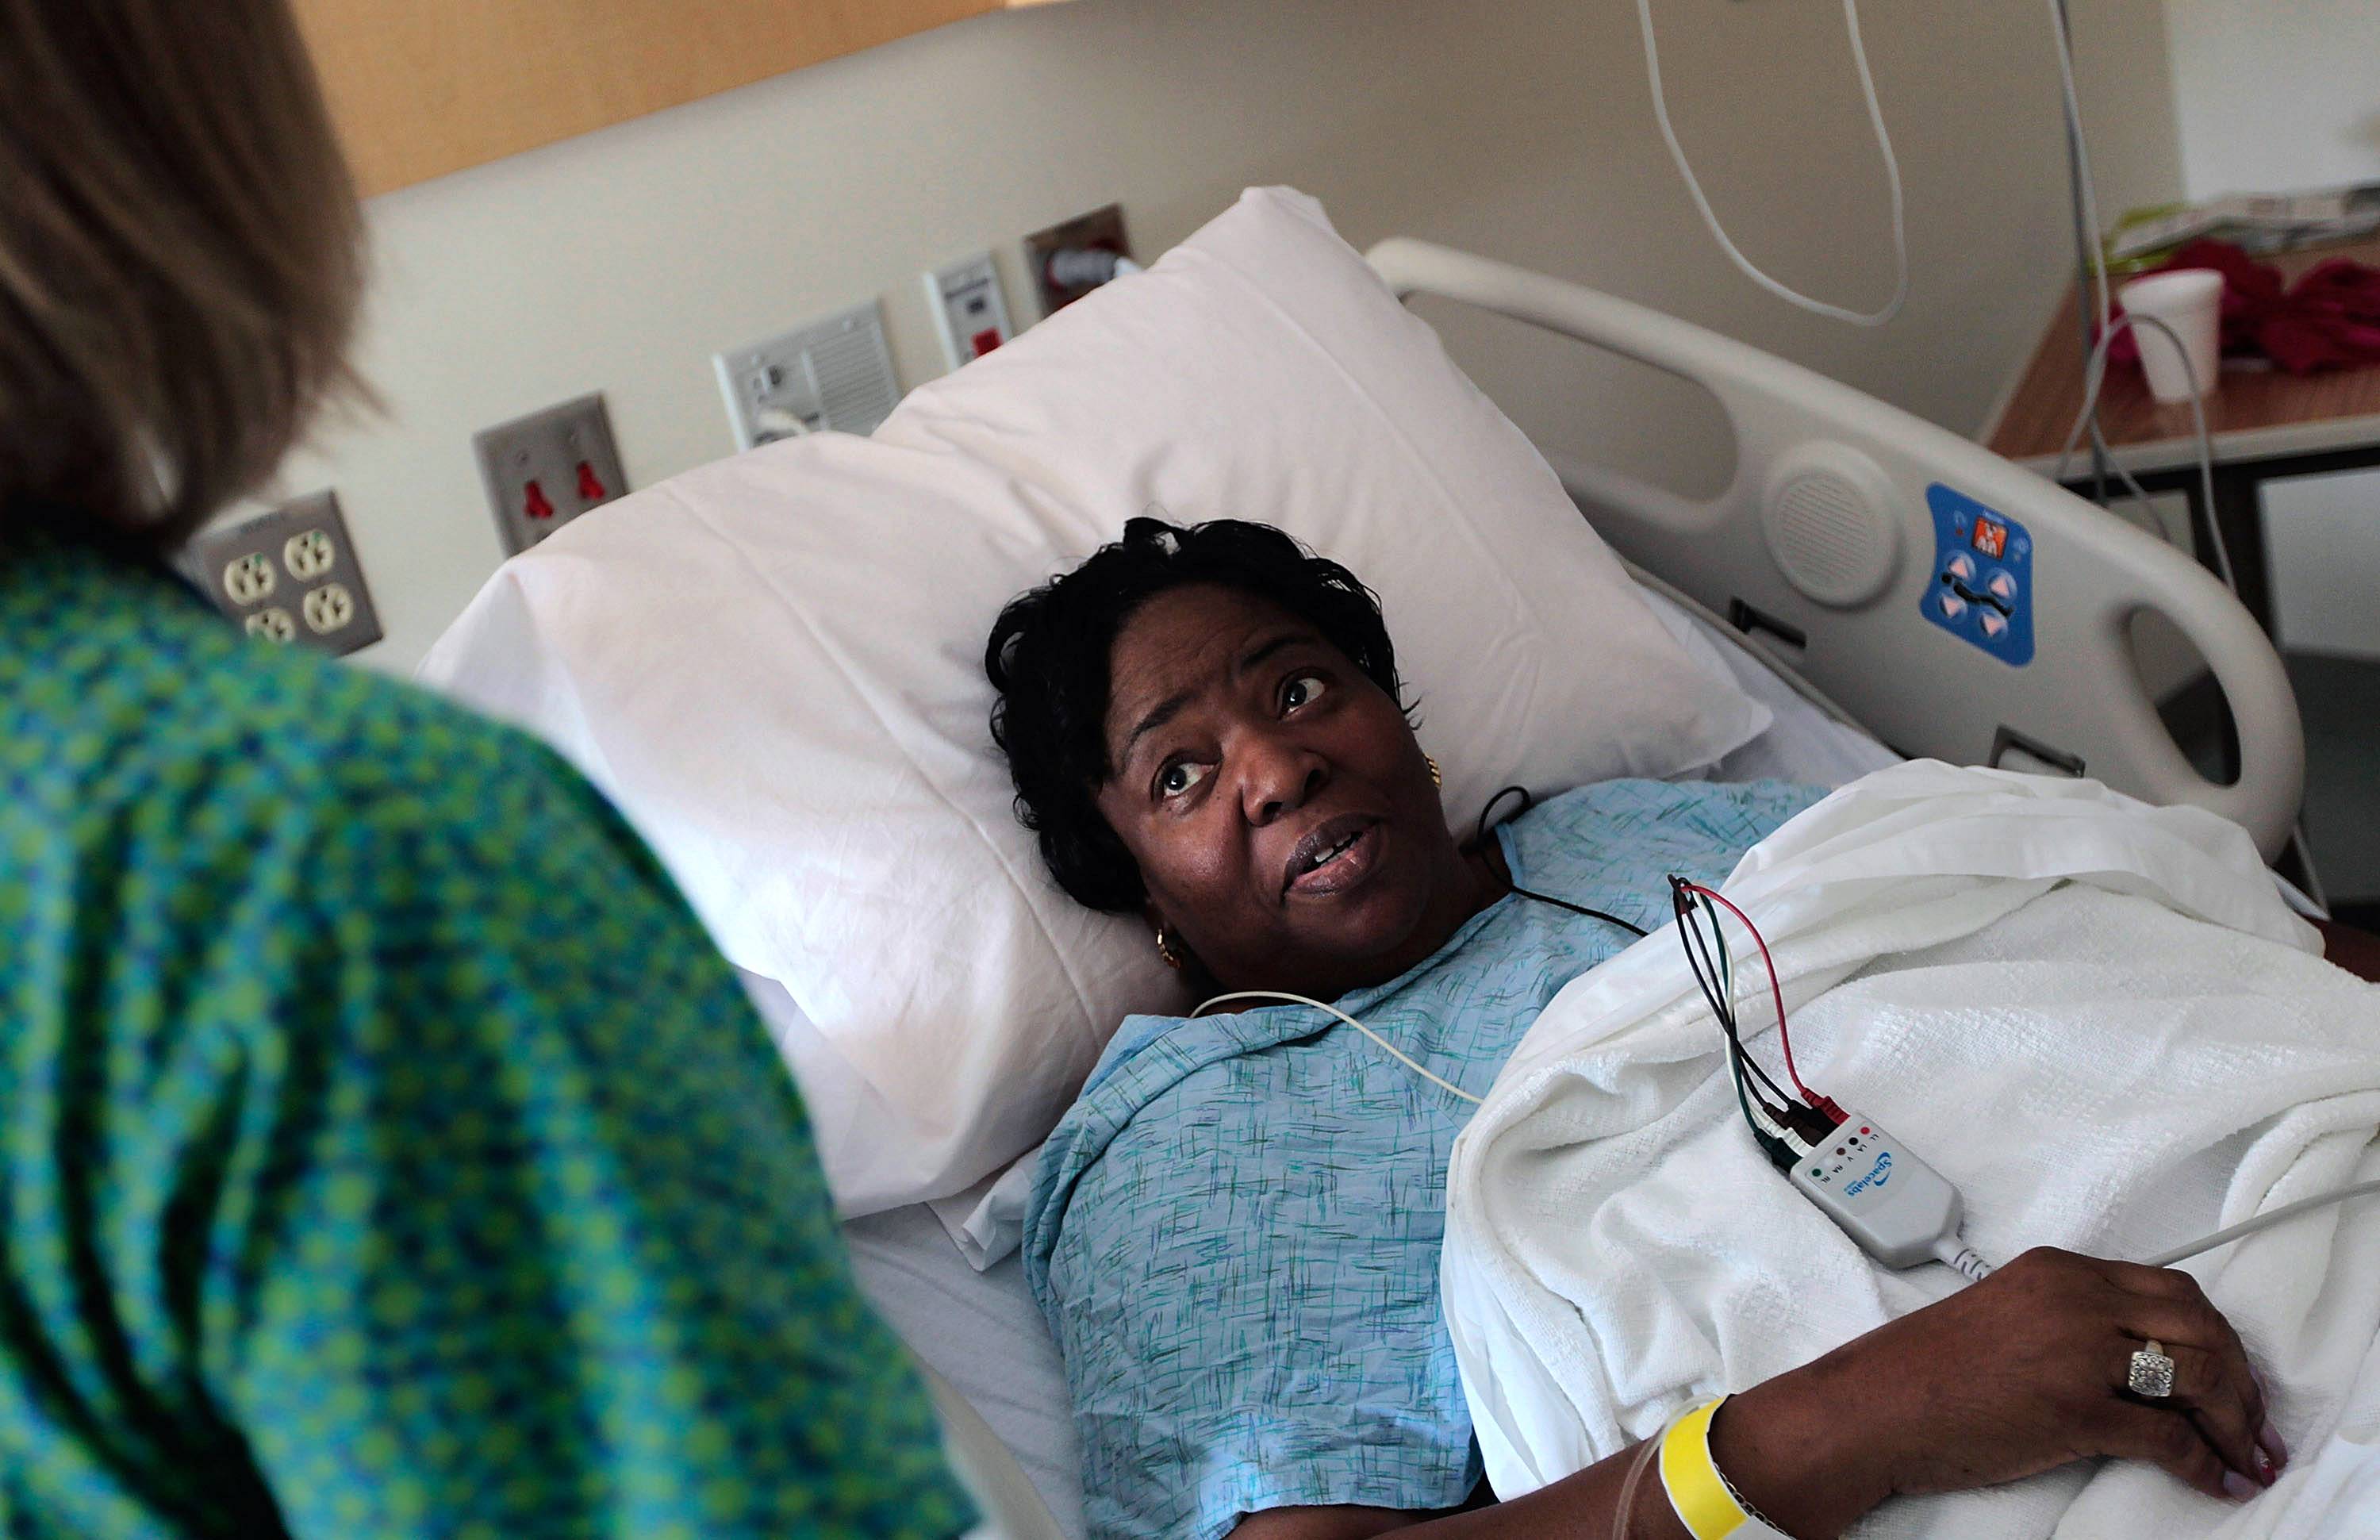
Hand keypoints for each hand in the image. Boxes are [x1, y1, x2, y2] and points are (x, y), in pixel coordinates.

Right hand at [1730, 1246, 2285, 1529]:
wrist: (1873, 1406)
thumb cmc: (1925, 1370)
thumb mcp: (2005, 1314)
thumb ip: (2068, 1318)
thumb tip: (2131, 1358)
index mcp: (2057, 1270)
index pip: (2170, 1289)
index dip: (2217, 1336)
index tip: (2233, 1373)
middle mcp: (2073, 1298)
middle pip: (2199, 1325)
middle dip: (2242, 1379)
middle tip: (2253, 1421)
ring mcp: (2075, 1352)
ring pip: (2196, 1374)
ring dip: (2235, 1422)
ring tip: (2246, 1455)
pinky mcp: (2073, 1409)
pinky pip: (2166, 1435)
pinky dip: (2203, 1463)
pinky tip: (2213, 1479)